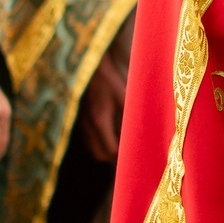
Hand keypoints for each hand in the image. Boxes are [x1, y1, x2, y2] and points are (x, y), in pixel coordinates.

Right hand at [79, 45, 127, 162]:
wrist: (88, 66)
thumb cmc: (107, 78)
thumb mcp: (122, 94)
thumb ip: (130, 113)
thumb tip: (145, 126)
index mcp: (100, 120)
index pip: (110, 149)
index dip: (121, 154)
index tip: (133, 151)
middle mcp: (88, 126)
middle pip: (99, 154)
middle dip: (113, 156)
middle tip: (127, 150)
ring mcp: (81, 124)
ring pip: (91, 148)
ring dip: (104, 150)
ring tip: (119, 143)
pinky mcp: (79, 119)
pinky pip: (88, 139)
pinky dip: (98, 142)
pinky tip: (109, 133)